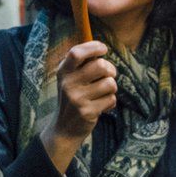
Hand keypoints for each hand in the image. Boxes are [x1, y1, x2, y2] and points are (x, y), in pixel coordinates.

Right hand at [40, 41, 116, 172]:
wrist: (64, 129)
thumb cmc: (73, 98)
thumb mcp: (69, 79)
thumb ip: (82, 65)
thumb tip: (101, 49)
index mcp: (63, 71)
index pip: (76, 53)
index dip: (93, 47)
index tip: (103, 49)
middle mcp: (68, 83)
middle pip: (101, 65)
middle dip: (111, 69)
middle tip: (109, 75)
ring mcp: (77, 98)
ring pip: (109, 83)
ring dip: (112, 88)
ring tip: (103, 93)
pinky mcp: (87, 112)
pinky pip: (111, 99)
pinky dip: (110, 102)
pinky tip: (101, 106)